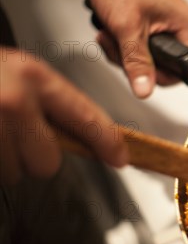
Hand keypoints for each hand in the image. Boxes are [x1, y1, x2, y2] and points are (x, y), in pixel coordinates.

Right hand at [0, 47, 127, 183]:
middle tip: (15, 135)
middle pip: (48, 162)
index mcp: (33, 78)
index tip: (120, 157)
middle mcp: (13, 101)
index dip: (107, 142)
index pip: (86, 117)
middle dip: (35, 156)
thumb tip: (81, 135)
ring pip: (15, 172)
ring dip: (6, 160)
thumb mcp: (19, 72)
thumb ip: (48, 101)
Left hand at [81, 0, 187, 97]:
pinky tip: (110, 30)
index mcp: (186, 26)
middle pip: (160, 67)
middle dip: (132, 61)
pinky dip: (120, 44)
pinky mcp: (148, 26)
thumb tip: (145, 90)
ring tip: (110, 33)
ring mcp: (163, 27)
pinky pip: (137, 49)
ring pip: (145, 59)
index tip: (138, 69)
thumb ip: (137, 62)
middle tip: (117, 44)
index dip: (158, 75)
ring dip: (121, 52)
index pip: (182, 70)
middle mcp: (178, 27)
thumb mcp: (127, 26)